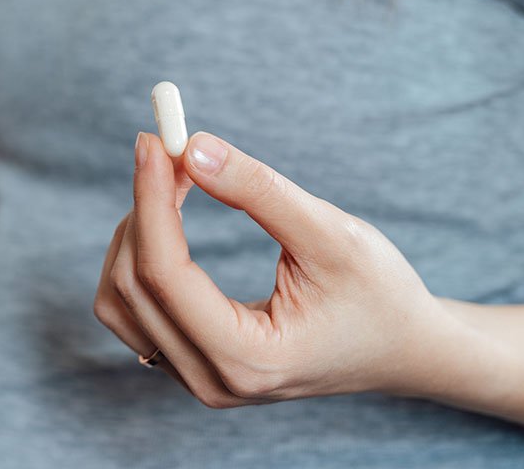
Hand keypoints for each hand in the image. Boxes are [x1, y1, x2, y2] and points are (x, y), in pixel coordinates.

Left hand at [94, 131, 457, 407]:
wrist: (404, 348)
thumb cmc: (379, 292)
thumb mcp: (332, 233)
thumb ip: (259, 191)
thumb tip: (191, 148)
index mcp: (250, 360)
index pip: (165, 276)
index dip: (150, 201)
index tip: (153, 142)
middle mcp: (213, 381)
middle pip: (132, 286)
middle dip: (142, 207)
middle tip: (166, 148)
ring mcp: (196, 378)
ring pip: (119, 300)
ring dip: (135, 231)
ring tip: (172, 180)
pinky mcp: (189, 362)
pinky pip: (132, 309)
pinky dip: (139, 255)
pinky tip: (166, 215)